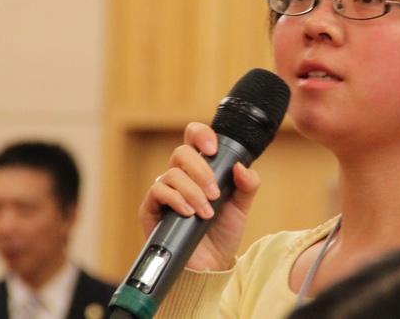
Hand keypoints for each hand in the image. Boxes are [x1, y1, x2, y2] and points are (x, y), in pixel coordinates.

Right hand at [139, 122, 260, 270]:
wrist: (212, 264)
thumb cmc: (224, 231)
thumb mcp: (242, 206)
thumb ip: (247, 184)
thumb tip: (241, 167)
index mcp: (201, 168)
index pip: (193, 139)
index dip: (201, 135)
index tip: (214, 148)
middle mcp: (180, 176)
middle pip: (181, 152)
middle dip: (201, 170)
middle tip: (215, 193)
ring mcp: (165, 192)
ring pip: (172, 174)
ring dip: (193, 192)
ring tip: (206, 212)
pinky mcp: (152, 209)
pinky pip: (157, 192)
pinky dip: (176, 199)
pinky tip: (189, 213)